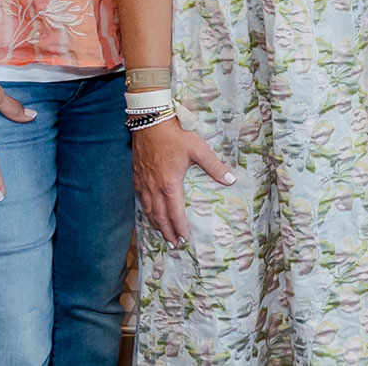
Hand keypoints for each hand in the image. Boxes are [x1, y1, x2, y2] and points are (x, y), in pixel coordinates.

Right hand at [132, 117, 234, 244]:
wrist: (150, 121)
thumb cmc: (175, 134)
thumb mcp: (198, 149)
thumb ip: (214, 166)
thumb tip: (231, 179)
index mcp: (170, 184)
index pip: (175, 213)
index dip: (179, 228)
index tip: (184, 239)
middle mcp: (154, 187)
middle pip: (159, 216)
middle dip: (166, 232)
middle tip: (173, 245)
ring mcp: (143, 182)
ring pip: (148, 210)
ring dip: (155, 224)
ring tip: (161, 234)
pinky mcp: (137, 175)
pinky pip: (140, 199)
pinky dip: (145, 210)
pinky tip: (149, 212)